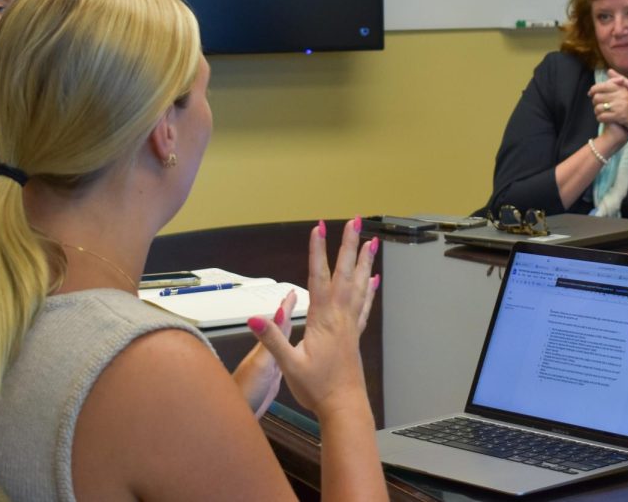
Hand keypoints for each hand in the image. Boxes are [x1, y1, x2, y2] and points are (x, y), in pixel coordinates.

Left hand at [233, 289, 295, 415]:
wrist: (233, 415)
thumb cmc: (246, 390)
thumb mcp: (262, 365)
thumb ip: (271, 341)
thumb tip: (279, 314)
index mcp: (266, 348)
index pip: (278, 323)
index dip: (286, 308)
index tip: (293, 292)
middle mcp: (267, 354)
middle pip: (280, 329)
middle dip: (288, 313)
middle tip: (295, 298)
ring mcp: (270, 366)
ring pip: (282, 342)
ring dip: (290, 329)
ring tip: (297, 319)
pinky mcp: (273, 379)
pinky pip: (285, 358)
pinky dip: (291, 350)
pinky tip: (295, 352)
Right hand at [246, 217, 379, 416]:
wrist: (344, 406)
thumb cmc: (316, 389)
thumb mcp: (289, 365)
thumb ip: (272, 339)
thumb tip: (253, 317)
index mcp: (322, 319)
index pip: (318, 277)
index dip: (317, 251)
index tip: (318, 228)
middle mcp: (340, 316)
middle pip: (344, 273)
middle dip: (349, 246)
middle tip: (356, 221)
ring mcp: (350, 325)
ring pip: (359, 286)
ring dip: (364, 262)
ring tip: (371, 242)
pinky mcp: (354, 336)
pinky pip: (364, 306)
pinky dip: (370, 290)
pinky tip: (374, 280)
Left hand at [589, 72, 627, 136]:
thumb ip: (617, 81)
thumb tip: (609, 71)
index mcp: (621, 88)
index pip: (601, 86)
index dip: (593, 90)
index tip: (590, 94)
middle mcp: (621, 95)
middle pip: (597, 97)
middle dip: (595, 103)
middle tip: (597, 106)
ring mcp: (620, 105)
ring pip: (598, 107)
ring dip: (597, 112)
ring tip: (600, 113)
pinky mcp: (620, 116)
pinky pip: (602, 116)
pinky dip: (600, 119)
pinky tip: (603, 119)